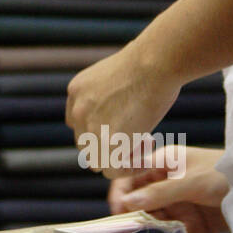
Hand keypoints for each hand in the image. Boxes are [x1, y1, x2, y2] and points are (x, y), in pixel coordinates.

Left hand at [65, 40, 181, 178]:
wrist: (156, 62)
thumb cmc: (149, 62)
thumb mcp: (116, 75)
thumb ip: (109, 97)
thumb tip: (118, 112)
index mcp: (77, 91)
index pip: (79, 123)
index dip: (101, 130)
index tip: (125, 127)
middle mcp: (78, 110)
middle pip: (86, 143)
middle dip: (111, 145)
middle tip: (140, 138)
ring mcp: (89, 127)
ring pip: (96, 161)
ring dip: (120, 159)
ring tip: (145, 146)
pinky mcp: (106, 142)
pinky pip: (111, 170)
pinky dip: (129, 170)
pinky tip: (146, 160)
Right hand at [107, 143, 228, 232]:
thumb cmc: (224, 173)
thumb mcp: (189, 181)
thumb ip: (158, 193)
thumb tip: (126, 203)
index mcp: (163, 162)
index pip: (131, 174)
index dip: (120, 191)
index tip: (117, 211)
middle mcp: (167, 182)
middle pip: (139, 199)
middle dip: (132, 214)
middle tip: (126, 232)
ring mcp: (179, 202)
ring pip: (154, 217)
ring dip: (148, 228)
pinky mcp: (191, 221)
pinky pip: (171, 230)